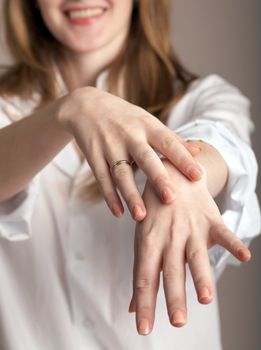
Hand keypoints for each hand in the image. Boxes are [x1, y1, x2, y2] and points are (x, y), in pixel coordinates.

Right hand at [57, 87, 201, 219]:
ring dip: (130, 195)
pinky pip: (102, 178)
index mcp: (147, 126)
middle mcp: (129, 135)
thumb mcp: (147, 121)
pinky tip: (118, 212)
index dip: (183, 160)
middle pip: (145, 159)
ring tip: (141, 216)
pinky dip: (110, 196)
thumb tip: (197, 152)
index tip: (198, 177)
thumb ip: (171, 138)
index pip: (168, 143)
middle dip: (158, 179)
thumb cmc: (125, 117)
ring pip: (121, 173)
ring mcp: (109, 145)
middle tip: (170, 199)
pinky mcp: (94, 155)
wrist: (86, 105)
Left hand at [129, 160, 250, 334]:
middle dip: (174, 296)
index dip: (144, 303)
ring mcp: (190, 228)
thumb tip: (131, 307)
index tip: (144, 329)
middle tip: (177, 321)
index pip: (144, 277)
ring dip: (201, 275)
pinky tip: (244, 256)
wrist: (170, 174)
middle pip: (170, 270)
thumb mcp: (142, 238)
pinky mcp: (209, 219)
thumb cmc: (154, 212)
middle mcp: (169, 237)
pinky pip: (222, 233)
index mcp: (149, 242)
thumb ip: (141, 274)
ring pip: (196, 255)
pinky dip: (233, 243)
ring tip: (205, 298)